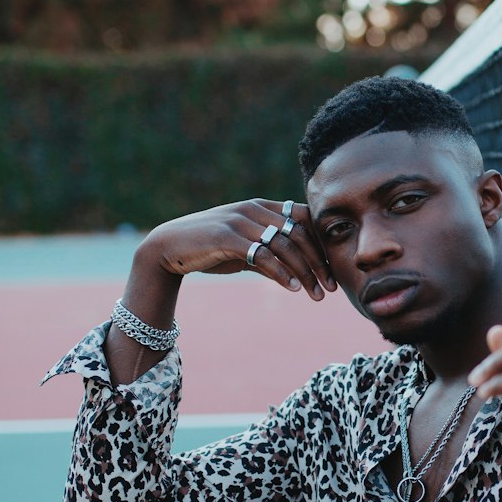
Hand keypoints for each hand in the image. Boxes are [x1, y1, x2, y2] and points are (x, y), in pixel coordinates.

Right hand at [139, 198, 335, 300]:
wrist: (169, 247)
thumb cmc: (210, 249)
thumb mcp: (245, 251)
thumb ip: (270, 256)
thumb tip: (296, 276)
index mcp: (262, 207)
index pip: (305, 217)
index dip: (322, 243)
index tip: (332, 269)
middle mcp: (255, 209)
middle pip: (300, 233)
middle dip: (319, 263)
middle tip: (332, 287)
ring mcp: (241, 221)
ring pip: (285, 245)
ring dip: (305, 272)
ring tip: (316, 294)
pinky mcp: (227, 237)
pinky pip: (263, 255)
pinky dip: (281, 272)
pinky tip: (292, 288)